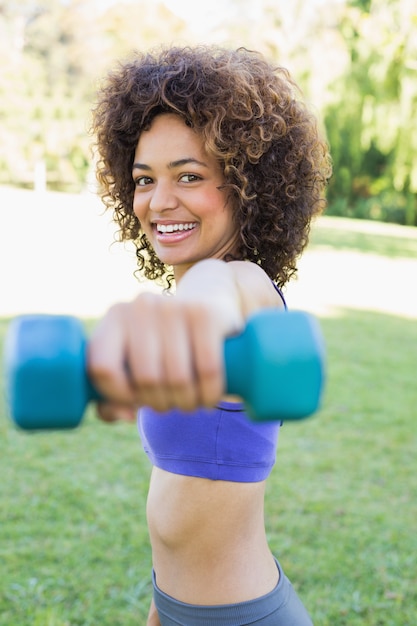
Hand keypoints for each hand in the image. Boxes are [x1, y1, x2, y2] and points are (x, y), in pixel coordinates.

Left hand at [87, 292, 225, 419]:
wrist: (207, 302)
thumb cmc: (163, 345)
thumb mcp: (133, 364)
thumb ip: (113, 397)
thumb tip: (127, 414)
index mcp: (115, 318)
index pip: (103, 368)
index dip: (118, 396)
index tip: (134, 402)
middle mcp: (141, 307)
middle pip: (146, 378)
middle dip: (160, 404)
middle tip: (170, 404)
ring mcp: (174, 307)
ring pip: (178, 378)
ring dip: (186, 404)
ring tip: (189, 404)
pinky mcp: (206, 314)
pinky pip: (208, 369)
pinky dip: (210, 394)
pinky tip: (209, 399)